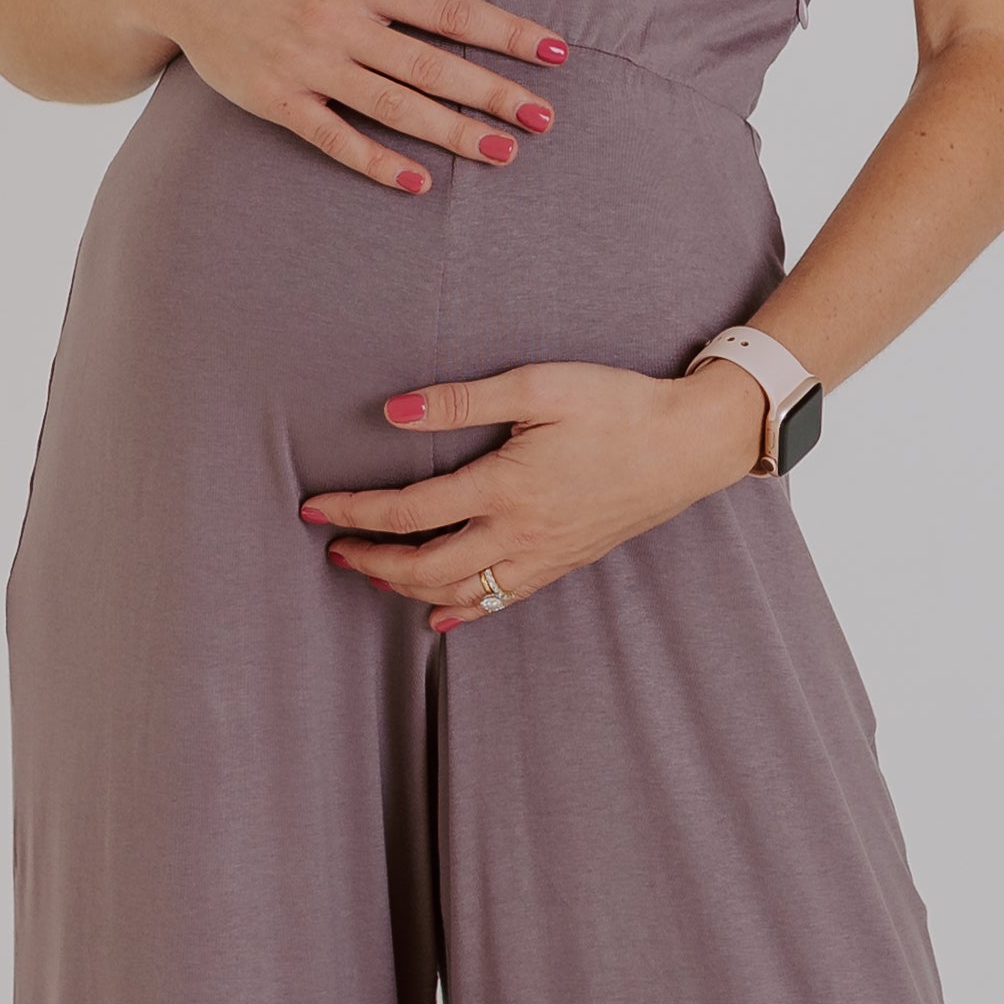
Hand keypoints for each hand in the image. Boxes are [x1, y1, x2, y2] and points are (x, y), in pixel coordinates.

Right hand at [133, 0, 565, 192]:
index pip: (450, 10)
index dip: (506, 32)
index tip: (555, 52)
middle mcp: (340, 24)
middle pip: (432, 65)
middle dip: (493, 93)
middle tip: (545, 119)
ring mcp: (308, 66)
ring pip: (393, 106)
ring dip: (451, 132)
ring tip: (503, 153)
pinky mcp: (278, 99)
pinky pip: (334, 137)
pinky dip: (375, 161)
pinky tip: (419, 181)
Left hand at [302, 359, 763, 630]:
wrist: (690, 444)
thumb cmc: (617, 406)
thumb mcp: (539, 386)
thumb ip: (462, 401)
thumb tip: (393, 412)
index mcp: (504, 487)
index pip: (409, 511)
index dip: (354, 512)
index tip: (314, 509)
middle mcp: (519, 533)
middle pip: (425, 568)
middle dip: (371, 562)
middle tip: (335, 549)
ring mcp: (543, 555)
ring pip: (460, 594)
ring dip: (407, 590)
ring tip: (373, 574)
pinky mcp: (564, 562)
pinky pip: (502, 601)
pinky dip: (462, 613)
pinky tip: (438, 618)